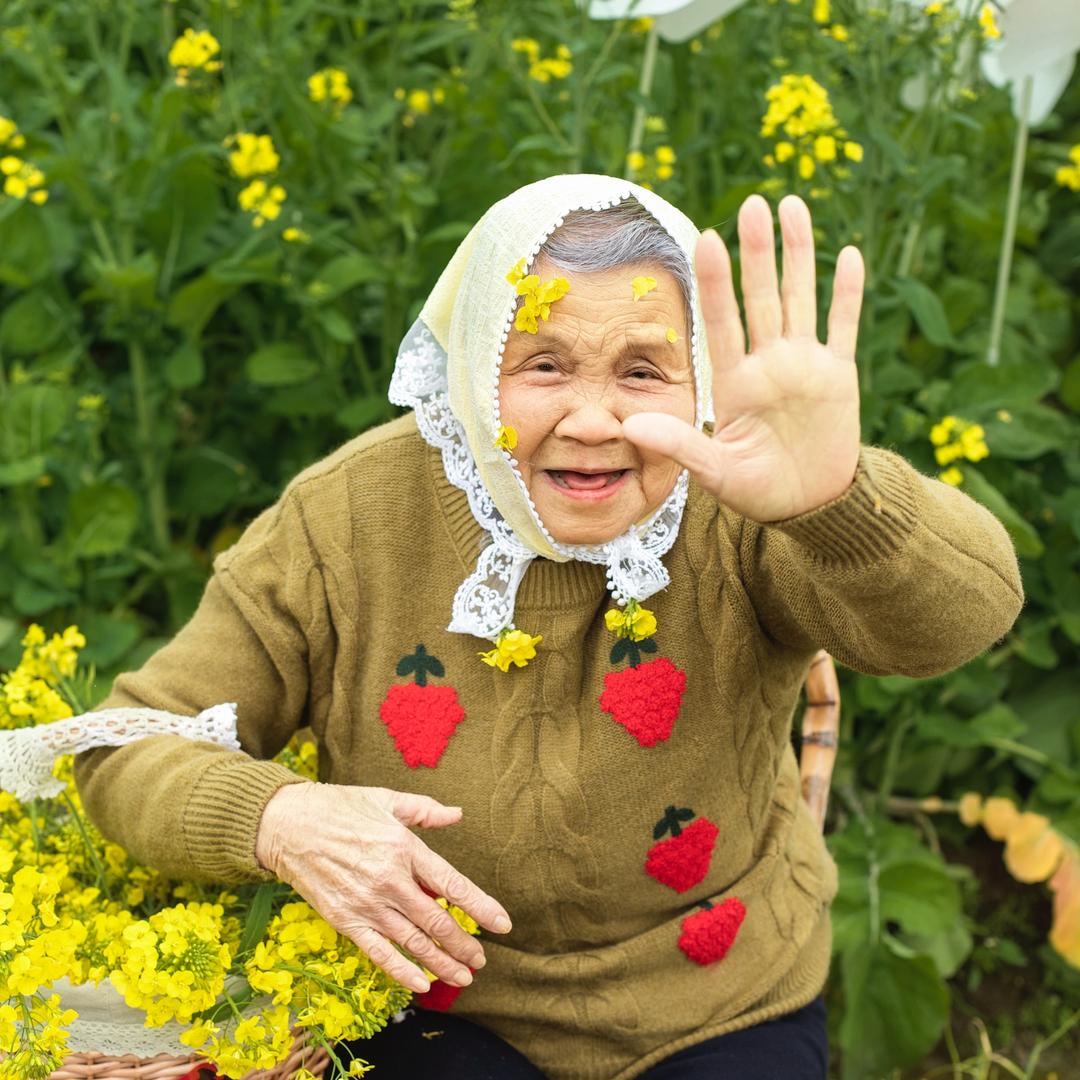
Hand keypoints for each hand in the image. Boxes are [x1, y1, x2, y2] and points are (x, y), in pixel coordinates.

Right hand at [255, 782, 511, 992]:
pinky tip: (422, 984)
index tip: (503, 925)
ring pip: (414, 942)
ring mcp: (367, 904)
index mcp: (404, 848)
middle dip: (464, 944)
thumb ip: (425, 811)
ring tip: (464, 977)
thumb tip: (457, 814)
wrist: (287, 825)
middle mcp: (389, 880)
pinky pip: (379, 953)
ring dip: (442, 962)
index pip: (452, 884)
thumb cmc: (340, 807)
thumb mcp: (386, 799)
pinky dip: (403, 971)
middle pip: (437, 921)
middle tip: (481, 959)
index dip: (480, 907)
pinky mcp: (346, 920)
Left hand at [622, 194, 863, 522]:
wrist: (808, 506)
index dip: (716, 282)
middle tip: (753, 202)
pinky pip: (844, 325)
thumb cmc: (756, 490)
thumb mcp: (715, 472)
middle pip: (761, 297)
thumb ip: (679, 444)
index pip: (721, 321)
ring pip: (801, 297)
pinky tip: (850, 253)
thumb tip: (628, 427)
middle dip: (758, 252)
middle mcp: (767, 363)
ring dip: (799, 254)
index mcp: (734, 382)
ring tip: (793, 205)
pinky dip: (848, 293)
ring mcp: (804, 364)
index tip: (707, 238)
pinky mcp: (839, 375)